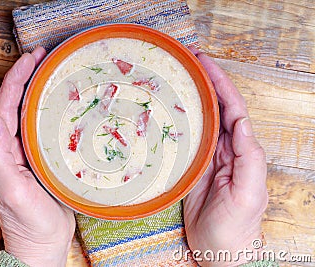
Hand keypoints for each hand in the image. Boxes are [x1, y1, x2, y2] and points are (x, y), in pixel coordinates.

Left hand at [0, 47, 75, 266]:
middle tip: (46, 57)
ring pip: (32, 114)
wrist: (44, 243)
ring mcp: (29, 153)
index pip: (5, 104)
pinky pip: (47, 129)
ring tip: (56, 73)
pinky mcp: (44, 160)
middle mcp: (12, 147)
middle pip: (18, 104)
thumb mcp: (10, 190)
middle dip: (29, 77)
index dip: (17, 78)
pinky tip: (67, 105)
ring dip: (41, 90)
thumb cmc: (27, 221)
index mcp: (1, 150)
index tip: (32, 57)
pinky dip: (54, 111)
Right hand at [183, 48, 267, 265]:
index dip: (220, 83)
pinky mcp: (190, 166)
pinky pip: (184, 137)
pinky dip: (176, 120)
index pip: (232, 107)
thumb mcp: (250, 194)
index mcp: (241, 149)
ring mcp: (207, 156)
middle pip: (215, 106)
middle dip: (203, 81)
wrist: (218, 250)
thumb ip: (250, 159)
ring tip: (174, 78)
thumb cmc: (238, 226)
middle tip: (185, 61)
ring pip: (199, 118)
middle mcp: (225, 147)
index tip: (204, 63)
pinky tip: (165, 111)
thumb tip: (241, 123)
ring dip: (189, 97)